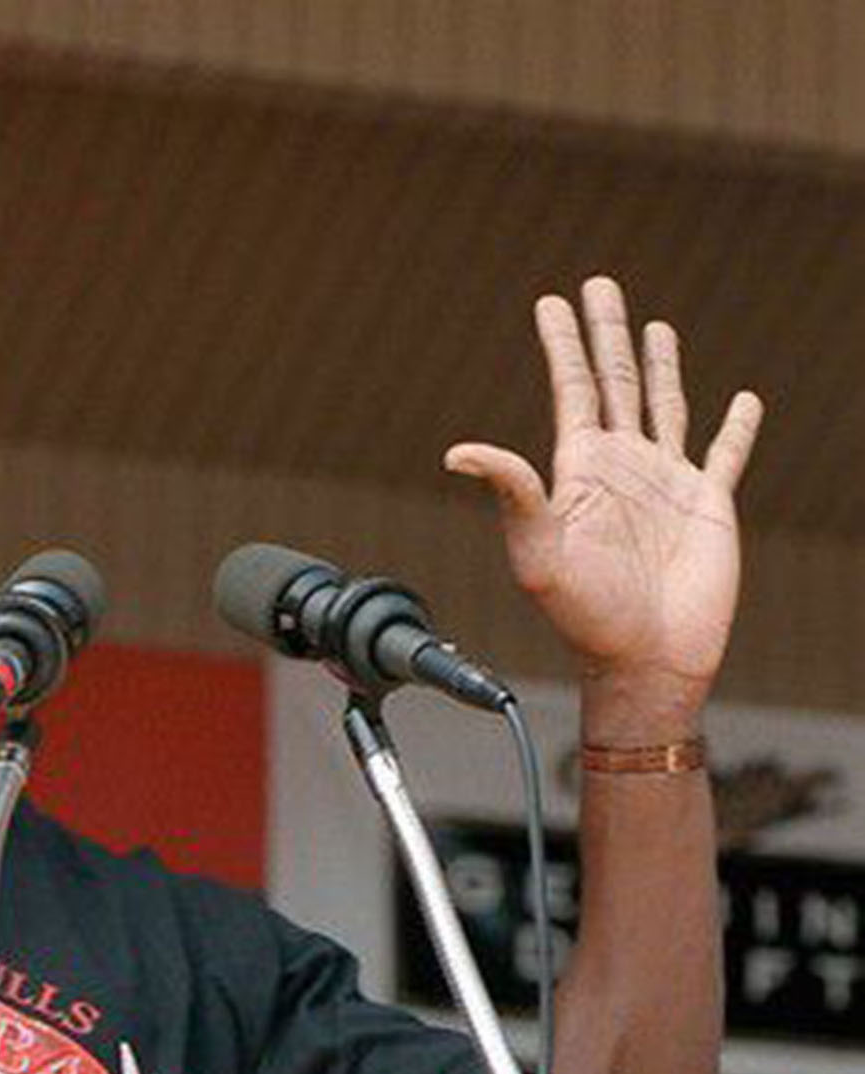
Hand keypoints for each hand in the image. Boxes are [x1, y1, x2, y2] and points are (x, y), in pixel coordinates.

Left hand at [446, 277, 762, 723]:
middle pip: (615, 381)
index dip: (563, 344)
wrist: (645, 660)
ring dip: (661, 364)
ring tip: (656, 325)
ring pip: (665, 405)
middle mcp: (621, 467)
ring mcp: (666, 483)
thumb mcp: (537, 551)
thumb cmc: (586, 617)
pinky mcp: (709, 505)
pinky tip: (743, 400)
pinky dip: (737, 426)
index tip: (552, 301)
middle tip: (598, 284)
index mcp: (580, 470)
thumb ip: (511, 494)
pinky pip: (726, 454)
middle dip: (606, 332)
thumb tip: (458, 451)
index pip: (572, 389)